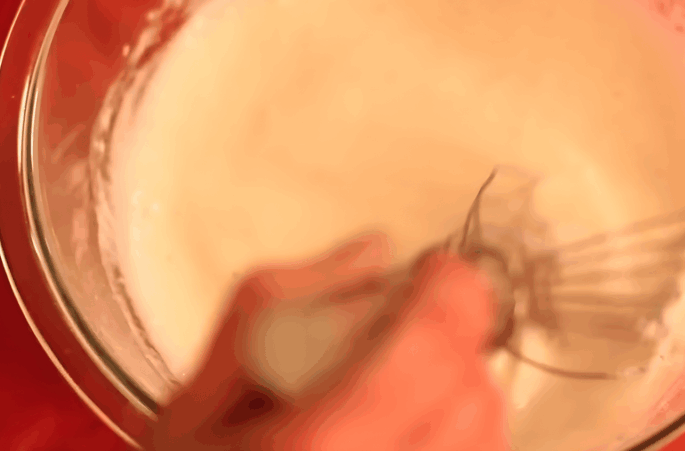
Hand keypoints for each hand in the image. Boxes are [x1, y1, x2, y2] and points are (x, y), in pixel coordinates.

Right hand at [154, 233, 508, 450]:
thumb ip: (274, 306)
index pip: (434, 346)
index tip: (430, 274)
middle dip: (447, 350)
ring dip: (456, 400)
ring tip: (387, 406)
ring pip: (490, 438)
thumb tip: (374, 252)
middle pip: (474, 394)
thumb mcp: (194, 407)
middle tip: (393, 347)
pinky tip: (401, 438)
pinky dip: (458, 440)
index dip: (448, 292)